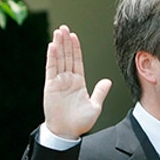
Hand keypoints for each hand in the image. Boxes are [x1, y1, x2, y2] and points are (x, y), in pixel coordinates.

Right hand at [43, 25, 111, 139]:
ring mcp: (58, 82)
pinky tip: (52, 45)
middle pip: (67, 56)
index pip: (77, 61)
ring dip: (58, 45)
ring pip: (59, 59)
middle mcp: (68, 80)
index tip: (74, 36)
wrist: (67, 132)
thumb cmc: (80, 122)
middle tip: (64, 27)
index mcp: (78, 83)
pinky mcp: (51, 86)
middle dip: (66, 42)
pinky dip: (52, 57)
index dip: (76, 49)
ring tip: (58, 31)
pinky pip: (51, 68)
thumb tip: (108, 81)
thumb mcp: (95, 106)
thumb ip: (100, 92)